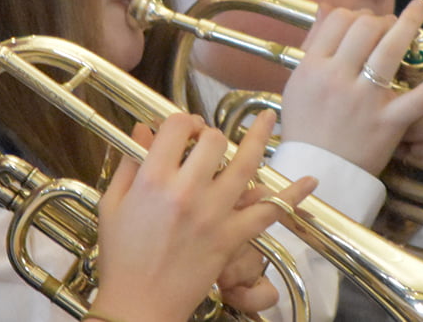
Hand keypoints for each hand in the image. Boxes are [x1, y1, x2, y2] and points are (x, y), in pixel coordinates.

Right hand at [91, 111, 315, 321]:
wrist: (139, 305)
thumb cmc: (121, 258)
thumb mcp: (112, 205)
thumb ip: (128, 164)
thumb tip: (142, 130)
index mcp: (152, 180)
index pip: (175, 127)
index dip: (181, 121)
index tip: (182, 130)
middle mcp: (186, 192)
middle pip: (212, 141)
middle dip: (209, 134)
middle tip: (205, 143)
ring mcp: (213, 214)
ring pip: (244, 165)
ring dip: (258, 138)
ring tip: (267, 118)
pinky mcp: (231, 238)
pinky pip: (268, 213)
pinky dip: (291, 197)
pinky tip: (310, 181)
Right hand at [279, 0, 422, 174]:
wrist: (317, 172)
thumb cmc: (305, 129)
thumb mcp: (297, 84)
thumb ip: (312, 45)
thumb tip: (327, 8)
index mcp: (312, 68)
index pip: (338, 21)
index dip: (355, 14)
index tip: (366, 20)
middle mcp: (336, 78)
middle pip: (364, 28)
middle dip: (381, 19)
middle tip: (391, 24)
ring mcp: (364, 100)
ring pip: (389, 50)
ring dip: (409, 25)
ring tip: (419, 10)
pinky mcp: (387, 123)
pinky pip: (418, 99)